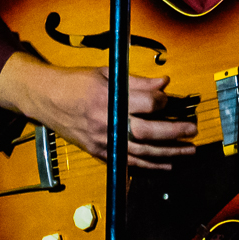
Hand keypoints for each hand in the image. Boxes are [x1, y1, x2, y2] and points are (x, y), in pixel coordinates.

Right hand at [0, 52, 197, 169]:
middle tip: (192, 130)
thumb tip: (164, 83)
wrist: (46, 99)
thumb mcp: (107, 74)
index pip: (148, 103)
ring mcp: (103, 141)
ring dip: (168, 153)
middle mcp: (107, 123)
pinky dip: (149, 166)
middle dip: (174, 132)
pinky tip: (166, 165)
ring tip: (189, 151)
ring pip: (142, 152)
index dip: (163, 101)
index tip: (169, 99)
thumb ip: (137, 81)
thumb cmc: (76, 82)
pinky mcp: (100, 153)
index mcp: (110, 99)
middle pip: (149, 131)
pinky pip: (129, 163)